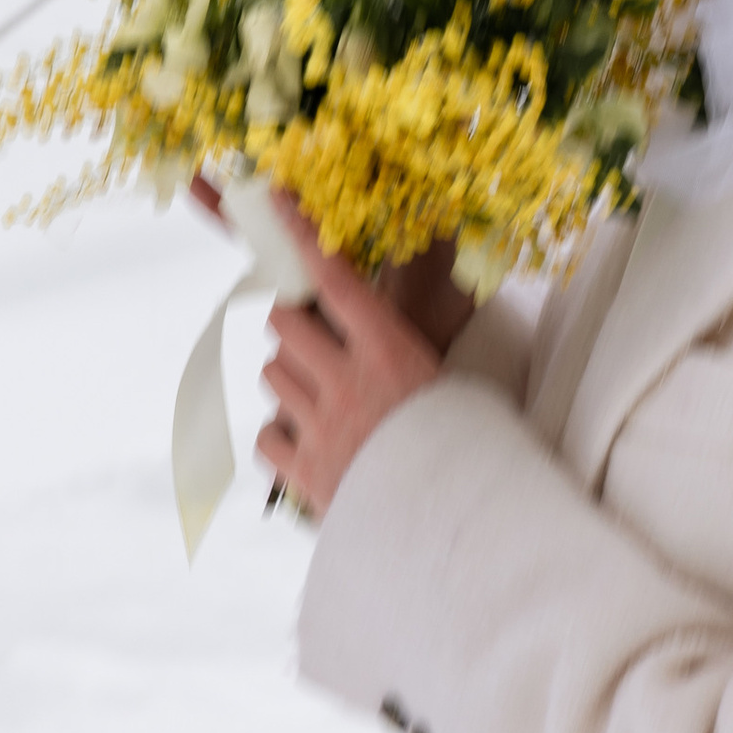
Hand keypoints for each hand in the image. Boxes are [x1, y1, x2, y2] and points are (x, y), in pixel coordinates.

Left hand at [257, 196, 442, 520]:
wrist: (455, 531)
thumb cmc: (467, 449)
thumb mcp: (455, 384)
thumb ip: (409, 353)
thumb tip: (388, 323)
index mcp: (391, 351)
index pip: (337, 278)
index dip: (304, 235)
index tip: (276, 200)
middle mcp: (348, 382)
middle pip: (283, 323)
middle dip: (292, 324)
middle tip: (314, 338)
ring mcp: (320, 427)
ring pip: (269, 375)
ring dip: (288, 378)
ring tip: (323, 398)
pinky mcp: (303, 473)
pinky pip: (265, 436)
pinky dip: (280, 434)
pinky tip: (310, 441)